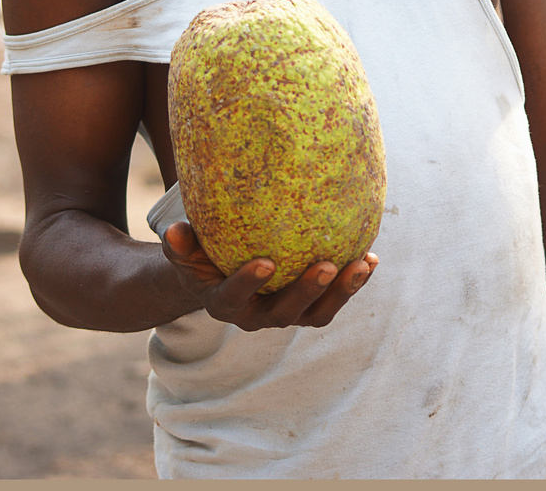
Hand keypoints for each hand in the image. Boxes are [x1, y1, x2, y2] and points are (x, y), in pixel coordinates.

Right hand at [162, 221, 377, 330]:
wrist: (219, 276)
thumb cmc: (201, 257)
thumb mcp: (185, 252)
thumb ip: (180, 244)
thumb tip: (174, 230)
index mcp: (225, 304)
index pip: (235, 298)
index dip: (249, 284)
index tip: (264, 262)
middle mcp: (258, 316)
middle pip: (286, 313)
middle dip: (307, 291)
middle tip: (325, 264)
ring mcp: (287, 314)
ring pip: (317, 313)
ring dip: (342, 291)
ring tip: (362, 263)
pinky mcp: (309, 307)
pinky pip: (334, 299)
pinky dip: (353, 282)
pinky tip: (371, 257)